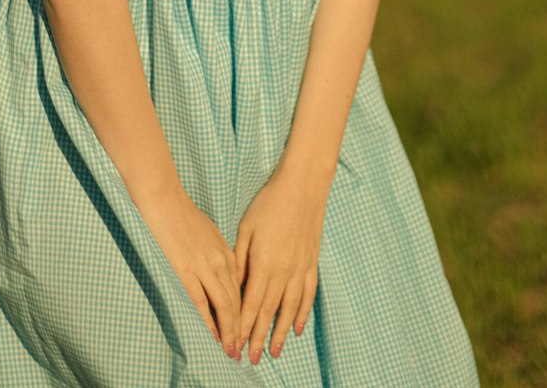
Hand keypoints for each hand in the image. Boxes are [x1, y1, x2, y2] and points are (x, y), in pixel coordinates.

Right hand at [138, 187, 241, 358]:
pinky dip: (209, 321)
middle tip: (242, 348)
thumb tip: (223, 274)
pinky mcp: (186, 270)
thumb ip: (219, 255)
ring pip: (224, 304)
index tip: (246, 330)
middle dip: (241, 328)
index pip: (242, 289)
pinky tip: (213, 335)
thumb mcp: (210, 234)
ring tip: (232, 349)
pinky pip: (202, 301)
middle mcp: (221, 261)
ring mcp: (204, 266)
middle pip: (237, 301)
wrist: (165, 201)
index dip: (245, 313)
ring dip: (229, 330)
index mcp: (227, 252)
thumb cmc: (184, 215)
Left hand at [234, 168, 326, 363]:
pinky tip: (297, 328)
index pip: (251, 304)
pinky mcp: (311, 262)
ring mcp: (300, 268)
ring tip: (274, 352)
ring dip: (280, 332)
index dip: (242, 327)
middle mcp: (284, 271)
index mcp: (264, 264)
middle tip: (253, 360)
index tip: (235, 345)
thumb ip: (240, 260)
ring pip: (290, 309)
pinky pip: (308, 294)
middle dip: (259, 338)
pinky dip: (303, 313)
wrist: (302, 186)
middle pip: (269, 312)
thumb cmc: (269, 203)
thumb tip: (234, 287)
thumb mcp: (246, 228)